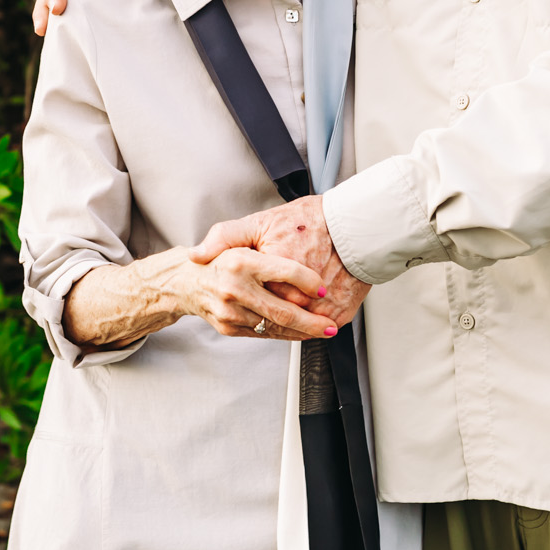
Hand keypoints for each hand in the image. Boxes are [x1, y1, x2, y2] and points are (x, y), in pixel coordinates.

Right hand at [162, 247, 340, 340]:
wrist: (185, 283)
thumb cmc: (218, 260)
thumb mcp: (233, 237)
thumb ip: (265, 241)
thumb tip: (282, 258)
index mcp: (240, 261)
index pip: (284, 272)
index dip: (308, 281)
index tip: (323, 288)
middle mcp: (234, 288)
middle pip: (282, 310)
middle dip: (312, 322)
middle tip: (331, 326)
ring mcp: (230, 311)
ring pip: (275, 326)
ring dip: (302, 332)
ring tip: (322, 331)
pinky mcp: (229, 327)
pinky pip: (263, 334)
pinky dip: (285, 335)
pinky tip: (300, 332)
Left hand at [190, 195, 369, 326]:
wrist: (354, 225)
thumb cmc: (308, 222)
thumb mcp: (259, 222)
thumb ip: (224, 238)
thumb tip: (195, 255)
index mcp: (270, 271)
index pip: (247, 299)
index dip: (239, 299)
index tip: (233, 296)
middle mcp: (296, 294)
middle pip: (269, 318)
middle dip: (259, 315)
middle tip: (255, 307)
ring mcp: (320, 308)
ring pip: (293, 328)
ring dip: (284, 325)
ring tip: (278, 313)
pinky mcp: (339, 314)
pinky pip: (317, 327)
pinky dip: (308, 324)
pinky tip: (301, 313)